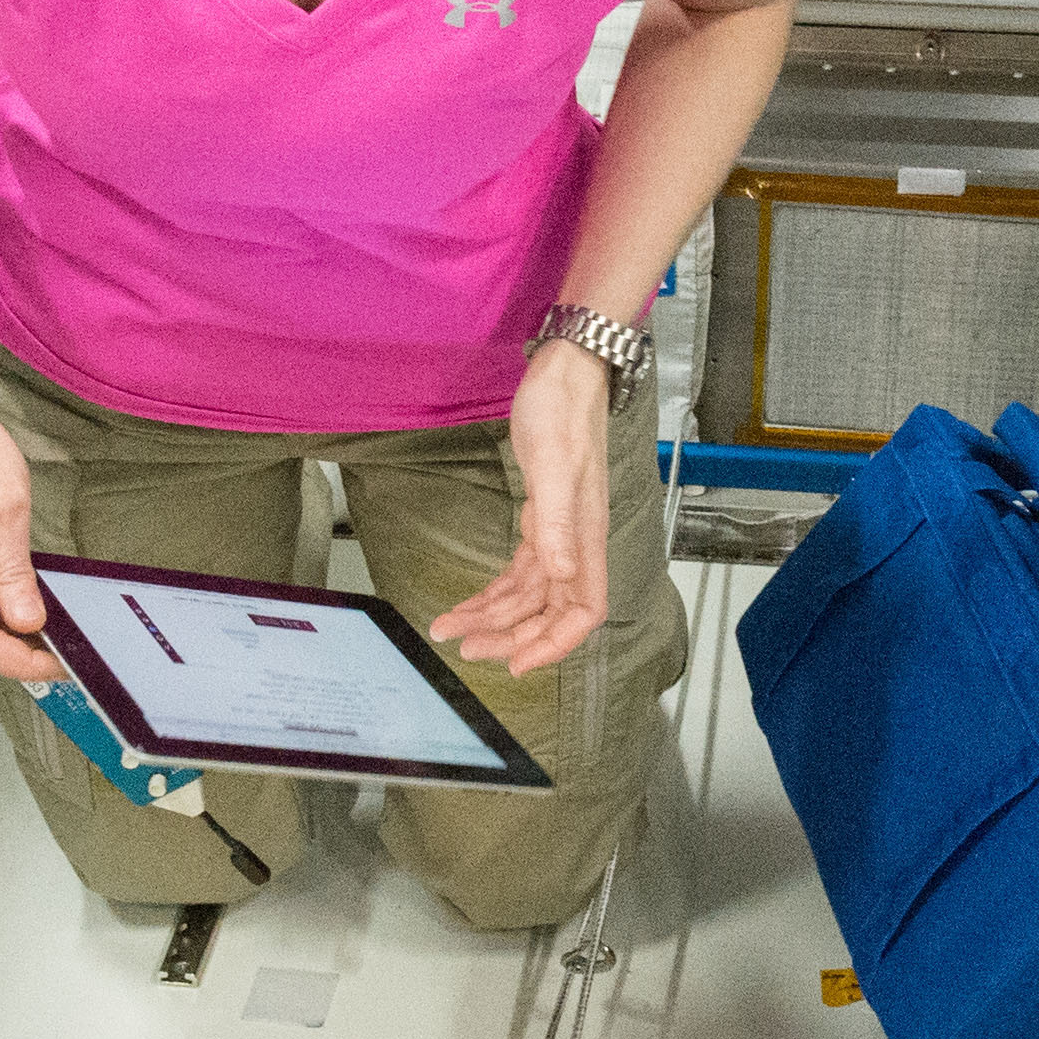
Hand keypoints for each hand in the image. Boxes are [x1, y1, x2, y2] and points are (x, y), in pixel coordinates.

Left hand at [432, 342, 611, 674]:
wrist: (563, 373)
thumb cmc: (563, 413)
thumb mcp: (554, 468)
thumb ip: (557, 525)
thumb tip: (561, 574)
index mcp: (585, 538)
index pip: (583, 611)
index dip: (555, 643)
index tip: (518, 664)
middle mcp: (575, 543)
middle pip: (549, 612)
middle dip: (510, 636)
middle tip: (466, 647)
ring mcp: (557, 533)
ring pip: (529, 595)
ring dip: (493, 617)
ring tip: (452, 628)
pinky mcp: (540, 519)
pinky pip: (519, 571)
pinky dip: (494, 590)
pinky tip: (471, 601)